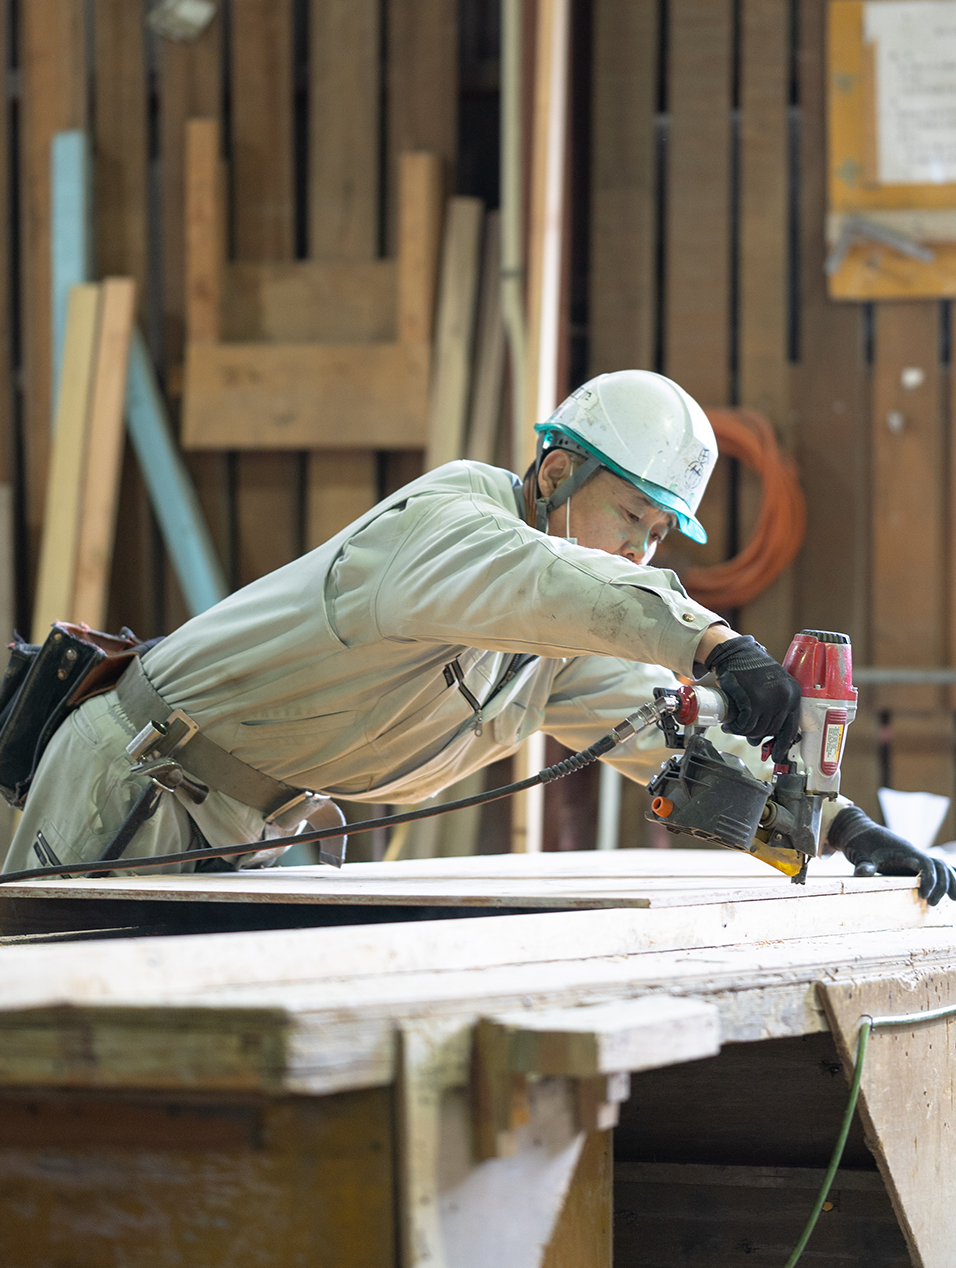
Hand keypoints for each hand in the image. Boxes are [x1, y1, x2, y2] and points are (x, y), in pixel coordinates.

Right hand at [704, 634, 800, 762]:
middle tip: (745, 733)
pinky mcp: (752, 700)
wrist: (736, 652)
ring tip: (734, 726)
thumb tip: (769, 736)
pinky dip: (735, 728)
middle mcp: (785, 698)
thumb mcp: (773, 685)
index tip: (776, 755)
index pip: (791, 728)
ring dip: (743, 732)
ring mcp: (769, 699)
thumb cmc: (752, 669)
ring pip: (757, 730)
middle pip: (771, 731)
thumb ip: (776, 706)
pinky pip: (745, 725)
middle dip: (756, 735)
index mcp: (793, 694)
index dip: (782, 745)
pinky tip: (729, 725)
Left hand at [828, 806, 955, 905]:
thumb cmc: (859, 841)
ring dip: (950, 881)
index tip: (924, 895)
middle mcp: (914, 853)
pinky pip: (935, 868)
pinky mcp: (911, 862)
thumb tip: (862, 873)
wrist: (858, 831)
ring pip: (941, 867)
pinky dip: (946, 876)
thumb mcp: (858, 853)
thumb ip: (863, 864)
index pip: (927, 864)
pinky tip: (952, 890)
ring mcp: (914, 857)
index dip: (930, 879)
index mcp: (905, 851)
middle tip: (933, 903)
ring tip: (954, 900)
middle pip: (940, 866)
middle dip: (943, 884)